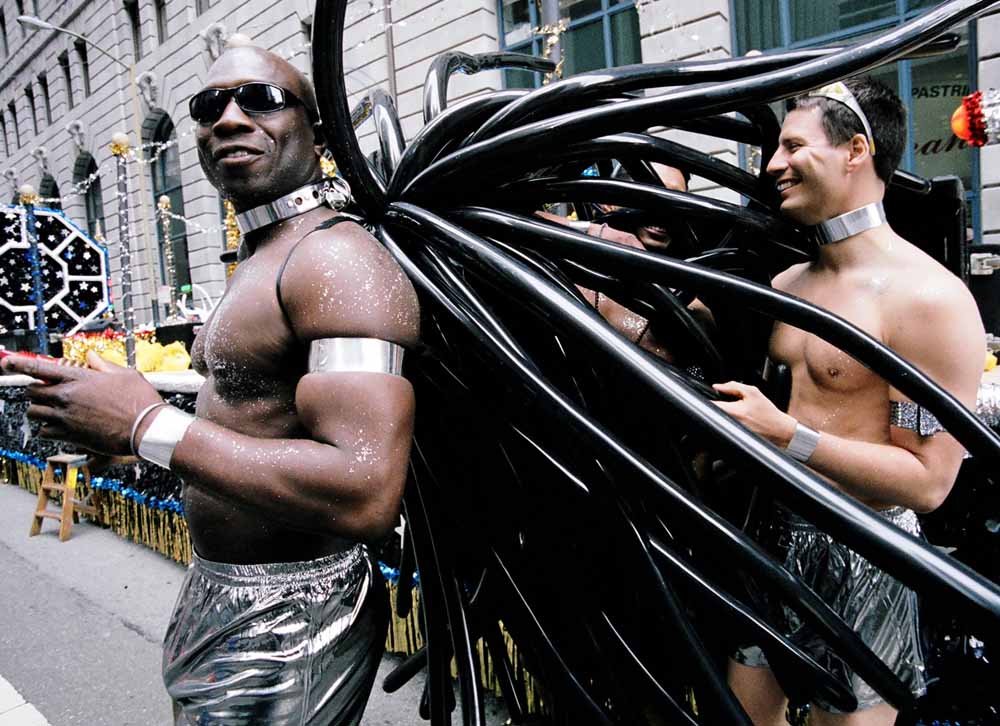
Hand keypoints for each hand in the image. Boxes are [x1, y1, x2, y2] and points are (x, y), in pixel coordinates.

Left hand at [0, 351, 163, 454]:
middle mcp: (68, 396)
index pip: (40, 367)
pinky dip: (47, 430)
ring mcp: (67, 416)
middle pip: (32, 391)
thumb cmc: (140, 401)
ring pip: (33, 412)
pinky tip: (59, 428)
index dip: (18, 363)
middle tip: (47, 392)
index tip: (6, 362)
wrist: (146, 429)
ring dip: (39, 410)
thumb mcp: (125, 374)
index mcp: (80, 377)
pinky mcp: (70, 435)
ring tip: (51, 410)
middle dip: (36, 390)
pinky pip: (43, 432)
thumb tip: (91, 357)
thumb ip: (103, 365)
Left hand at [712, 381, 796, 447]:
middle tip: (723, 404)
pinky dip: (725, 422)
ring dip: (719, 415)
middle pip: (710, 414)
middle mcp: (729, 423)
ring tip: (733, 413)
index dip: (707, 399)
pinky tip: (736, 421)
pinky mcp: (731, 438)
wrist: (779, 430)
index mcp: (733, 411)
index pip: (710, 405)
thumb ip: (733, 386)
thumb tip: (717, 386)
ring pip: (716, 421)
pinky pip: (722, 428)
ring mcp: (729, 432)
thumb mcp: (753, 393)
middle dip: (714, 407)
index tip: (709, 396)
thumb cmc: (768, 413)